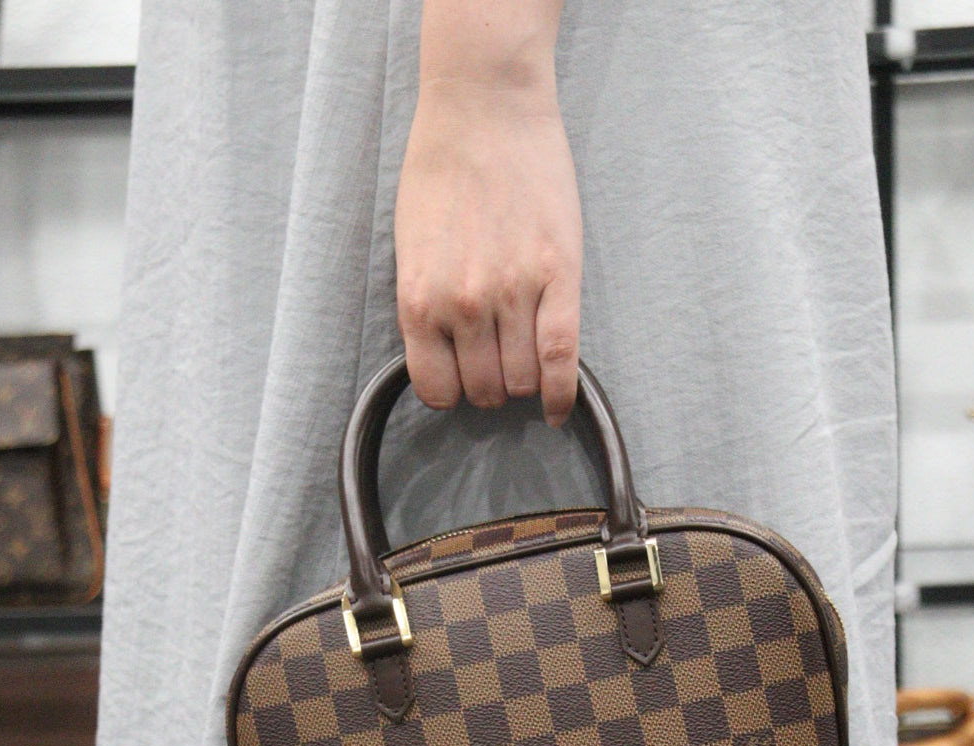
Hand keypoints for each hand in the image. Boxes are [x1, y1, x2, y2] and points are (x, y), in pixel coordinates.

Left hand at [394, 75, 582, 426]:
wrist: (485, 107)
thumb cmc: (443, 167)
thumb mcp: (411, 247)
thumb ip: (425, 303)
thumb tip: (444, 354)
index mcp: (420, 300)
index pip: (437, 389)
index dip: (451, 393)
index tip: (460, 383)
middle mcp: (464, 305)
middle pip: (484, 390)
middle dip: (490, 387)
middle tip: (497, 366)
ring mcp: (513, 293)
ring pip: (523, 382)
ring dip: (525, 385)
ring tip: (525, 364)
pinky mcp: (558, 276)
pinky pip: (562, 359)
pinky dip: (561, 395)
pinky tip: (558, 409)